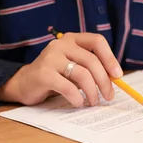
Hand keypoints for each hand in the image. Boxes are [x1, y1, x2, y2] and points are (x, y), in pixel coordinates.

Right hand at [0, 33, 122, 107]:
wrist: (25, 83)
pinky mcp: (43, 74)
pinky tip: (78, 103)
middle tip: (109, 96)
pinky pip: (68, 87)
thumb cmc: (56, 76)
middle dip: (104, 81)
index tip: (118, 76)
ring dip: (92, 91)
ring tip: (93, 102)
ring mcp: (51, 57)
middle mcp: (61, 44)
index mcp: (72, 40)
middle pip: (92, 61)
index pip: (97, 41)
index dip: (110, 58)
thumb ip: (92, 68)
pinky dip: (77, 98)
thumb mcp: (75, 67)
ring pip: (82, 74)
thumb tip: (116, 79)